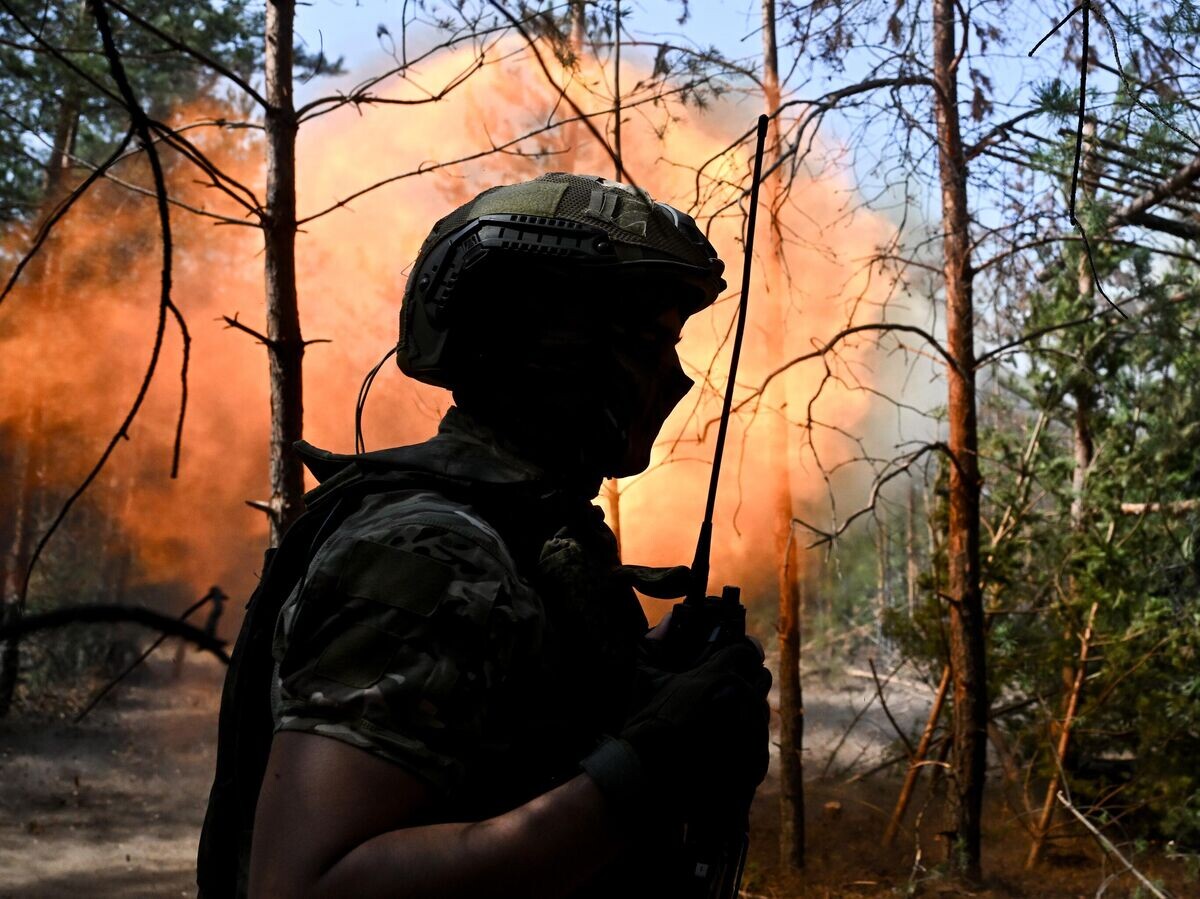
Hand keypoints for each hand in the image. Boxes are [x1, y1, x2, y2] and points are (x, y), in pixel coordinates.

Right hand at [581, 637, 770, 823]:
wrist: (649, 776)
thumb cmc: (646, 725)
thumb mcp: (647, 679)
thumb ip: (655, 644)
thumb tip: (669, 620)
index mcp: (718, 675)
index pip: (745, 650)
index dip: (739, 653)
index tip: (732, 659)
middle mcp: (740, 699)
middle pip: (761, 677)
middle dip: (747, 679)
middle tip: (727, 689)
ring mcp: (749, 730)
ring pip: (760, 709)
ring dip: (747, 709)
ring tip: (724, 719)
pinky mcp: (754, 758)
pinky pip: (759, 738)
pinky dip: (746, 737)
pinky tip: (725, 743)